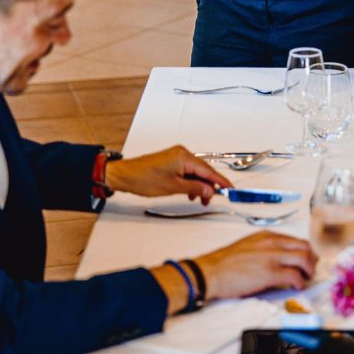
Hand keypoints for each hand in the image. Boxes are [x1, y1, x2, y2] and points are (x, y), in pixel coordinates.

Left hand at [105, 145, 228, 202]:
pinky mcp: (171, 161)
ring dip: (199, 185)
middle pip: (203, 170)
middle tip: (209, 200)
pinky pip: (187, 171)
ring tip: (198, 199)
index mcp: (184, 157)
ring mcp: (176, 156)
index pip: (209, 170)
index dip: (220, 181)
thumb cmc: (143, 178)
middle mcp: (182, 153)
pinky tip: (189, 192)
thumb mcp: (173, 187)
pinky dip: (190, 182)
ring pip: (195, 172)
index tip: (229, 189)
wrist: (124, 175)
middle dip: (208, 186)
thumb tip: (210, 190)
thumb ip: (195, 188)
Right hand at [193, 231, 316, 300]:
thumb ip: (266, 250)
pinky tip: (296, 287)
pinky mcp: (270, 273)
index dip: (305, 252)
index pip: (296, 240)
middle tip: (310, 271)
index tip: (307, 261)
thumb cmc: (225, 264)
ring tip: (304, 279)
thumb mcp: (248, 247)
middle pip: (305, 247)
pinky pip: (295, 276)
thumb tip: (279, 260)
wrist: (210, 272)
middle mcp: (272, 243)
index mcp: (266, 236)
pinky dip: (300, 282)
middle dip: (312, 260)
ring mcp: (272, 257)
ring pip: (305, 259)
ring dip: (309, 271)